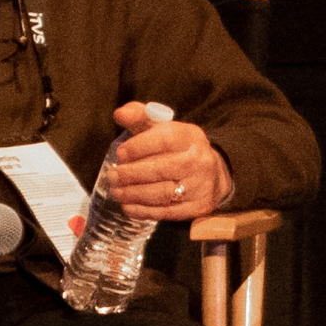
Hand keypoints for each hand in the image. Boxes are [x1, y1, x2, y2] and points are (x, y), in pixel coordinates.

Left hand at [108, 102, 233, 220]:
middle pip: (162, 168)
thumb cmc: (179, 148)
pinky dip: (143, 210)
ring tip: (116, 191)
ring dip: (134, 194)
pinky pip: (166, 212)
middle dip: (132, 173)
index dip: (139, 146)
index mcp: (190, 136)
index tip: (120, 153)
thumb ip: (140, 116)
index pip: (165, 139)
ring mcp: (200, 186)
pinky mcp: (197, 207)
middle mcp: (199, 160)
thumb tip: (119, 114)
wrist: (213, 174)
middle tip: (112, 175)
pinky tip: (128, 206)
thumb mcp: (164, 128)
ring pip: (163, 193)